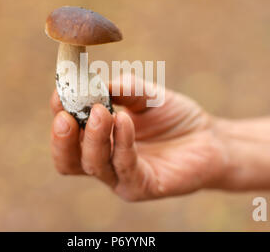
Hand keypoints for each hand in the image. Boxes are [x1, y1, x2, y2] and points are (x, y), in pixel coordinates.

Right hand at [50, 75, 229, 200]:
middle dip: (62, 138)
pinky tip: (125, 120)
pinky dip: (122, 142)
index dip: (59, 113)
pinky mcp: (142, 186)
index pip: (68, 133)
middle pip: (68, 159)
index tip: (60, 92)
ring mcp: (121, 177)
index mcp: (98, 139)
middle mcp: (104, 161)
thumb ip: (123, 88)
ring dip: (93, 137)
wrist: (210, 137)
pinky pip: (125, 166)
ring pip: (93, 164)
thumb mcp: (146, 95)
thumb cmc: (173, 117)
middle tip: (65, 114)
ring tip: (101, 111)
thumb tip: (97, 83)